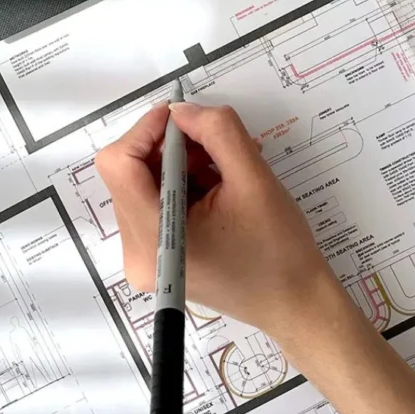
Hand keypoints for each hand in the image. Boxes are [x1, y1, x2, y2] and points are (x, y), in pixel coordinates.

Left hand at [95, 101, 333, 339]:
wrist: (295, 303)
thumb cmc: (279, 249)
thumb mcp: (254, 179)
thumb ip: (217, 133)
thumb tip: (182, 110)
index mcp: (156, 239)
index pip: (119, 165)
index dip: (146, 130)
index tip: (182, 115)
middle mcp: (138, 253)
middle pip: (129, 173)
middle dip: (169, 147)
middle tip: (213, 144)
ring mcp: (145, 258)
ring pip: (144, 184)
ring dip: (179, 164)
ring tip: (223, 170)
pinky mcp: (157, 256)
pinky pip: (156, 202)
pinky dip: (182, 183)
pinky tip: (217, 188)